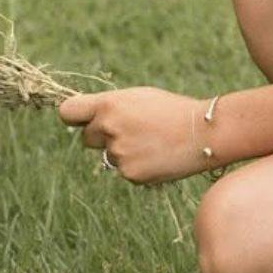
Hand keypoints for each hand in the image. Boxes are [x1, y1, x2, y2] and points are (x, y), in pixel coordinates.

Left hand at [58, 88, 212, 184]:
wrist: (204, 133)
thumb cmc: (170, 110)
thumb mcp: (136, 97)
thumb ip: (108, 107)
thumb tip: (86, 119)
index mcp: (107, 105)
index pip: (68, 112)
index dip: (74, 117)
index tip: (81, 120)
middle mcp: (108, 128)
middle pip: (87, 139)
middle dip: (102, 137)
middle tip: (130, 133)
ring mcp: (119, 153)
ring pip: (109, 156)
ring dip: (122, 152)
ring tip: (151, 143)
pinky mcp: (131, 174)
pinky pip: (125, 171)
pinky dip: (137, 167)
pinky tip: (157, 157)